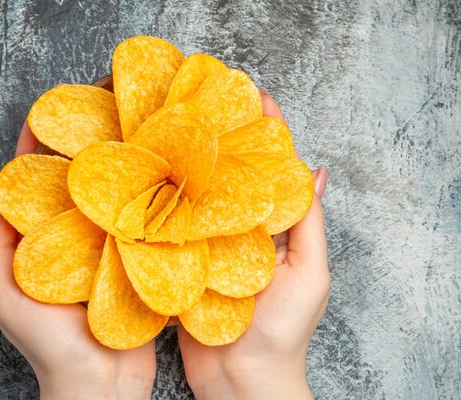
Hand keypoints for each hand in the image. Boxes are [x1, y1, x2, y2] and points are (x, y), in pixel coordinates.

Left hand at [0, 122, 154, 399]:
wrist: (100, 385)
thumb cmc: (50, 348)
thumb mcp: (9, 299)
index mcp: (40, 245)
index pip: (33, 187)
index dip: (34, 150)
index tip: (43, 116)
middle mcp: (73, 242)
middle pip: (74, 185)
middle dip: (83, 149)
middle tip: (96, 113)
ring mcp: (106, 249)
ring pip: (108, 199)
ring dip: (116, 168)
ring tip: (128, 132)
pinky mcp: (135, 261)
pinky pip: (137, 223)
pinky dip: (144, 199)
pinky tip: (156, 174)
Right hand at [177, 90, 329, 399]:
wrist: (241, 380)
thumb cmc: (284, 331)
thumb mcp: (309, 273)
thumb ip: (307, 222)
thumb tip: (318, 172)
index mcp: (272, 227)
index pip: (270, 168)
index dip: (265, 130)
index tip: (251, 93)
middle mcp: (238, 229)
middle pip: (228, 174)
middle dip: (217, 138)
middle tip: (200, 101)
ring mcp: (207, 245)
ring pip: (196, 197)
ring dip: (185, 166)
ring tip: (168, 129)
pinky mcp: (180, 264)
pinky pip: (171, 229)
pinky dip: (161, 205)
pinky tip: (147, 180)